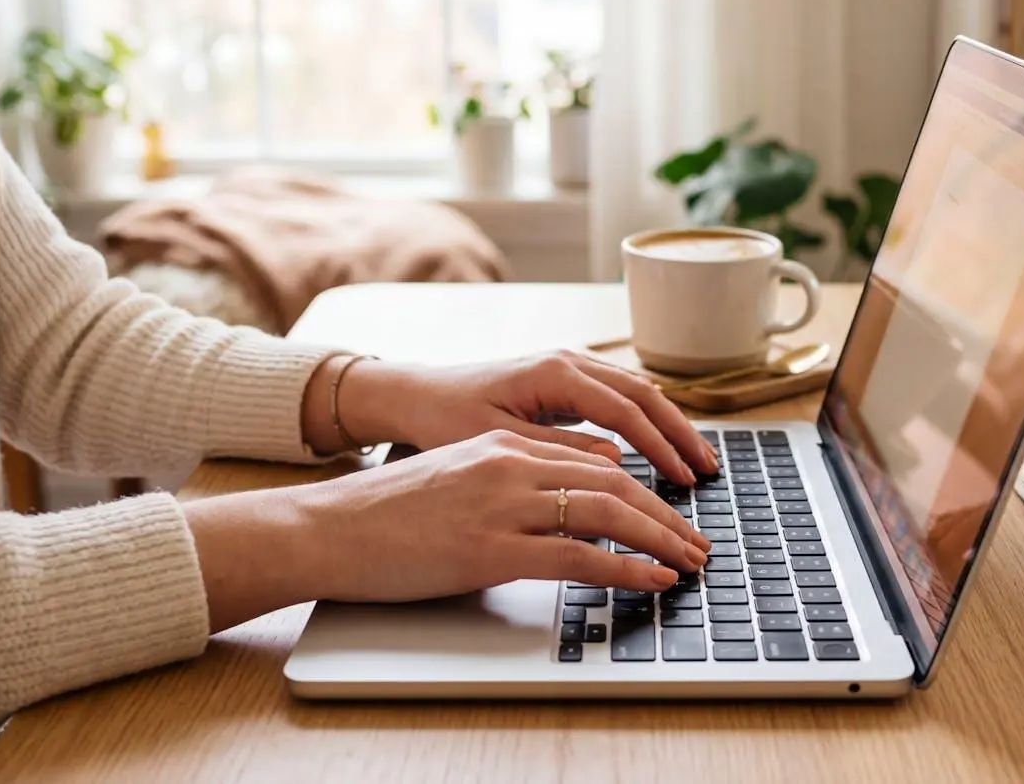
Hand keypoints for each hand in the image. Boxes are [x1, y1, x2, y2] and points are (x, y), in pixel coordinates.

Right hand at [186, 430, 711, 630]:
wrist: (325, 527)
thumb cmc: (385, 513)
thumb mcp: (459, 479)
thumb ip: (514, 481)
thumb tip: (570, 499)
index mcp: (504, 443)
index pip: (596, 460)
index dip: (646, 487)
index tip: (674, 513)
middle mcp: (510, 462)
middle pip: (615, 482)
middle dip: (667, 515)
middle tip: (698, 543)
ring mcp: (501, 504)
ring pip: (606, 512)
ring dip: (659, 539)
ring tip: (688, 562)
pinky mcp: (488, 549)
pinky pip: (576, 556)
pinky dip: (625, 568)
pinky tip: (652, 580)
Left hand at [310, 351, 719, 484]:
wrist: (415, 393)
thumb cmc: (445, 417)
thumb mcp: (499, 440)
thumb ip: (559, 451)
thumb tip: (617, 464)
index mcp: (555, 372)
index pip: (626, 410)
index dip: (661, 446)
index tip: (685, 478)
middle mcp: (569, 361)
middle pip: (644, 394)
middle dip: (680, 433)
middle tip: (707, 471)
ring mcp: (570, 367)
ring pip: (638, 391)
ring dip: (670, 425)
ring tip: (696, 462)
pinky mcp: (566, 380)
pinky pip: (620, 396)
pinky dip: (648, 420)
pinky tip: (664, 447)